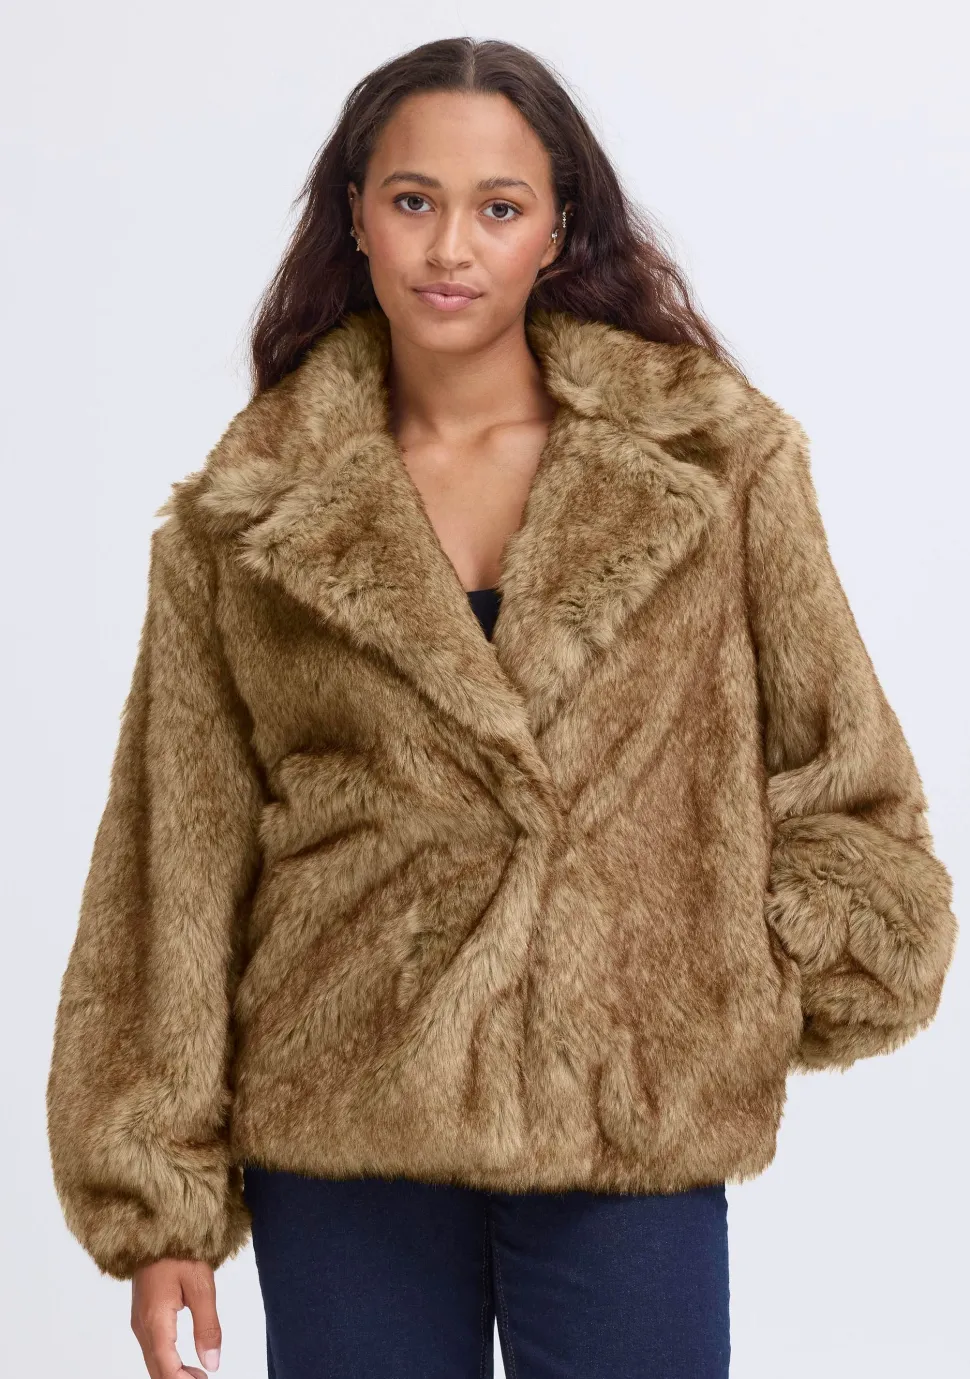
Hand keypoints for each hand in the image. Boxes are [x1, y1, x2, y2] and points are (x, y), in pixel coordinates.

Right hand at [131, 1258, 221, 1377]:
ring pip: (153, 1361)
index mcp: (155, 1320)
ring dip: (173, 1373)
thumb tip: (211, 1363)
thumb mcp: (202, 1286)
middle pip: (156, 1369)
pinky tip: (185, 1362)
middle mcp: (142, 1326)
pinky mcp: (143, 1315)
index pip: (166, 1368)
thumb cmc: (180, 1250)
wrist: (157, 1227)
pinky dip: (167, 1362)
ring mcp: (139, 1321)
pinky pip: (152, 1349)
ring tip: (199, 1376)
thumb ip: (207, 1326)